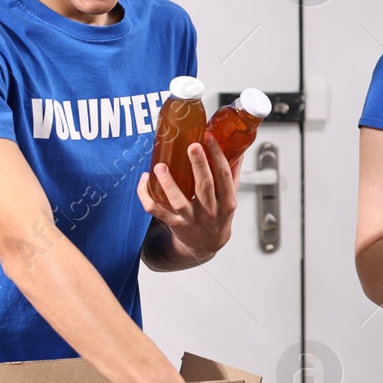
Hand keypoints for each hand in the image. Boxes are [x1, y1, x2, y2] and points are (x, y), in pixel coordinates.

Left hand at [138, 134, 237, 258]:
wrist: (207, 245)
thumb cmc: (219, 215)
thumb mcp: (230, 197)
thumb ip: (232, 173)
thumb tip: (237, 148)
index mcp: (227, 202)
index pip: (224, 176)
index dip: (217, 156)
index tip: (209, 137)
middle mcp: (210, 211)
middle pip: (204, 186)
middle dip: (198, 165)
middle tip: (192, 145)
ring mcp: (190, 218)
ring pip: (178, 201)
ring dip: (168, 183)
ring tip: (161, 166)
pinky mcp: (173, 223)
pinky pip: (156, 210)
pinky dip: (146, 195)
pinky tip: (145, 179)